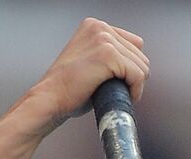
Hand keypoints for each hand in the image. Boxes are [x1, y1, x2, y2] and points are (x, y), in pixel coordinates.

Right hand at [34, 18, 148, 127]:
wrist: (50, 100)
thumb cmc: (65, 90)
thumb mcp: (87, 63)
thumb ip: (106, 58)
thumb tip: (131, 67)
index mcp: (94, 26)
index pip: (132, 43)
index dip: (131, 66)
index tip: (123, 82)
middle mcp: (100, 27)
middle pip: (139, 52)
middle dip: (134, 76)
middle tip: (122, 92)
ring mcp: (104, 39)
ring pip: (141, 64)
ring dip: (136, 84)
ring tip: (122, 96)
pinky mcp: (109, 55)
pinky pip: (138, 75)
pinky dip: (136, 90)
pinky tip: (127, 97)